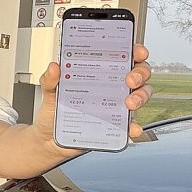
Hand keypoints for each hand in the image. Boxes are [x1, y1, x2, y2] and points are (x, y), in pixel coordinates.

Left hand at [37, 43, 152, 149]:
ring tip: (129, 103)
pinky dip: (134, 126)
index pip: (124, 56)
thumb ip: (50, 80)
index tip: (137, 52)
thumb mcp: (50, 92)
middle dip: (140, 73)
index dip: (135, 51)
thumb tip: (53, 67)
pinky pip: (132, 124)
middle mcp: (112, 86)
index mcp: (100, 72)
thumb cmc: (55, 110)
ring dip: (140, 97)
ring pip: (141, 95)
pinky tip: (131, 128)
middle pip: (139, 73)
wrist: (51, 139)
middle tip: (130, 80)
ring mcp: (117, 105)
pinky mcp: (116, 124)